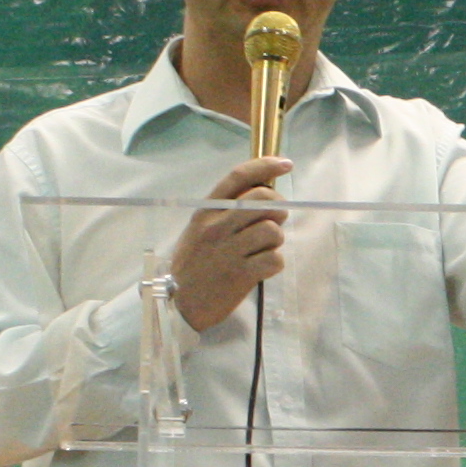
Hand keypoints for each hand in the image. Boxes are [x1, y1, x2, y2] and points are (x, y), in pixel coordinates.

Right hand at [170, 165, 292, 329]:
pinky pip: (275, 259)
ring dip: (275, 240)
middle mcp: (217, 226)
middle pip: (264, 200)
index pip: (238, 177)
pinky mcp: (241, 275)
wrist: (179, 303)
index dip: (265, 166)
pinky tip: (261, 268)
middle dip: (278, 209)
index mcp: (206, 211)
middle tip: (273, 221)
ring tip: (262, 250)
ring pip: (273, 230)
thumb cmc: (193, 264)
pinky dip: (274, 264)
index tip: (286, 163)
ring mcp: (229, 250)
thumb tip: (261, 194)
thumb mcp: (199, 229)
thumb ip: (225, 211)